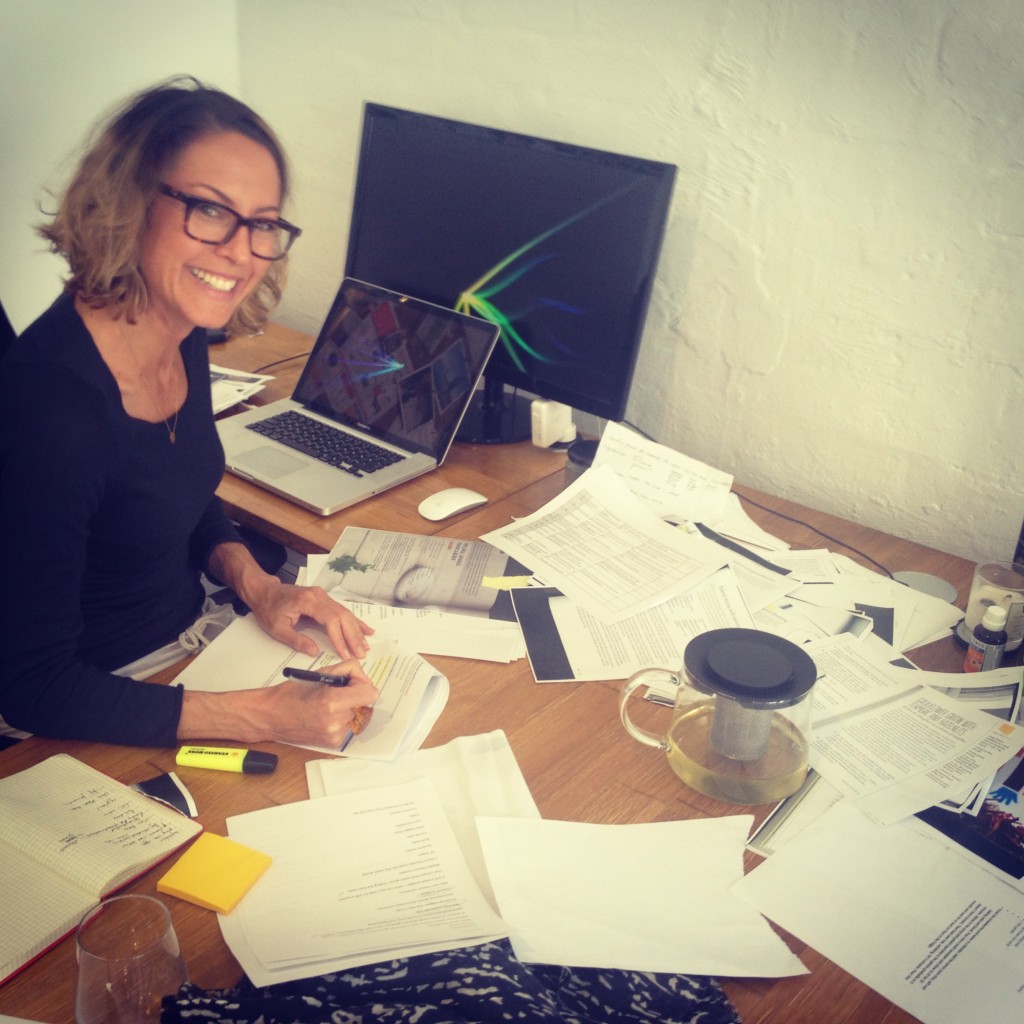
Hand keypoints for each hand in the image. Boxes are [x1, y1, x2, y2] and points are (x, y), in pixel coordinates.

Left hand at [207, 541, 372, 658]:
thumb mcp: (277, 629)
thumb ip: (296, 640)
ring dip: (356, 630)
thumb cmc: (268, 609)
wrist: (264, 592)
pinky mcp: (324, 599)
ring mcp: (323, 596)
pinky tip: (366, 629)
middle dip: (353, 636)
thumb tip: (315, 652)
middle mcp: (319, 596)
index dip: (340, 638)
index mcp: (308, 601)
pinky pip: (342, 610)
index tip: (345, 653)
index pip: (330, 620)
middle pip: (342, 616)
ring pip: (345, 613)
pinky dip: (354, 621)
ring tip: (366, 645)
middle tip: (362, 653)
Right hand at [263, 659, 378, 747]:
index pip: (370, 693)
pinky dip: (340, 720)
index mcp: (333, 701)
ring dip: (347, 709)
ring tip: (326, 706)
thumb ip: (347, 670)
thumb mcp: (320, 673)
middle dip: (354, 696)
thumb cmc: (291, 694)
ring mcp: (335, 735)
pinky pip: (347, 727)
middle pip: (364, 704)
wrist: (271, 716)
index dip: (362, 684)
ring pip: (356, 715)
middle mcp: (336, 721)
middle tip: (335, 693)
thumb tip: (364, 677)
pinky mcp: (333, 743)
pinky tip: (323, 716)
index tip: (352, 683)